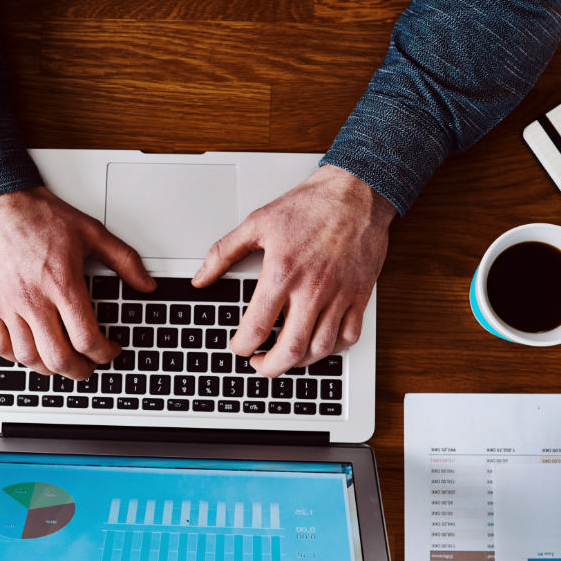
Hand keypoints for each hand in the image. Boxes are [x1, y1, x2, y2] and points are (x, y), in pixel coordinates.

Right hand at [0, 186, 154, 378]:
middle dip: (80, 370)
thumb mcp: (91, 232)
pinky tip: (30, 352)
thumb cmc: (40, 215)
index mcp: (62, 284)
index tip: (110, 349)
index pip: (86, 338)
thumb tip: (147, 284)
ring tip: (63, 361)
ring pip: (28, 357)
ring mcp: (7, 304)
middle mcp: (33, 299)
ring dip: (50, 368)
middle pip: (58, 357)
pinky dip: (17, 358)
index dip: (104, 353)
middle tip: (89, 366)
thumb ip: (124, 260)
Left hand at [192, 165, 395, 377]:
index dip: (242, 347)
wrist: (356, 194)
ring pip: (320, 349)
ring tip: (284, 356)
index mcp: (282, 273)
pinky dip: (332, 350)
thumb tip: (201, 278)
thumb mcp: (258, 222)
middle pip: (290, 350)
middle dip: (269, 367)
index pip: (256, 328)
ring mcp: (339, 295)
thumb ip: (224, 253)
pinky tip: (318, 345)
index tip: (238, 347)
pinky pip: (348, 337)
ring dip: (299, 363)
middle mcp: (312, 289)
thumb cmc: (310, 206)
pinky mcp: (359, 295)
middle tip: (259, 364)